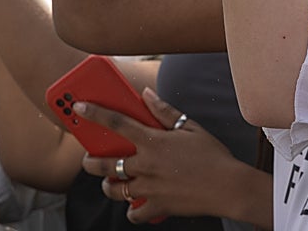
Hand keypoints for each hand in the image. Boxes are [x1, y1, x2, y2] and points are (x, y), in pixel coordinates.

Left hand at [77, 87, 243, 222]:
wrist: (228, 186)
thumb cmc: (213, 154)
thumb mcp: (191, 127)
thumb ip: (165, 111)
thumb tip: (146, 94)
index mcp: (153, 142)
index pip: (117, 123)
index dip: (95, 113)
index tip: (79, 108)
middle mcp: (145, 165)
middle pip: (104, 164)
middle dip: (91, 162)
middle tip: (90, 160)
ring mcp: (148, 188)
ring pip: (114, 190)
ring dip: (109, 185)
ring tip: (112, 181)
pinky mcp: (156, 206)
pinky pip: (133, 213)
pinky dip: (132, 210)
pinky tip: (136, 204)